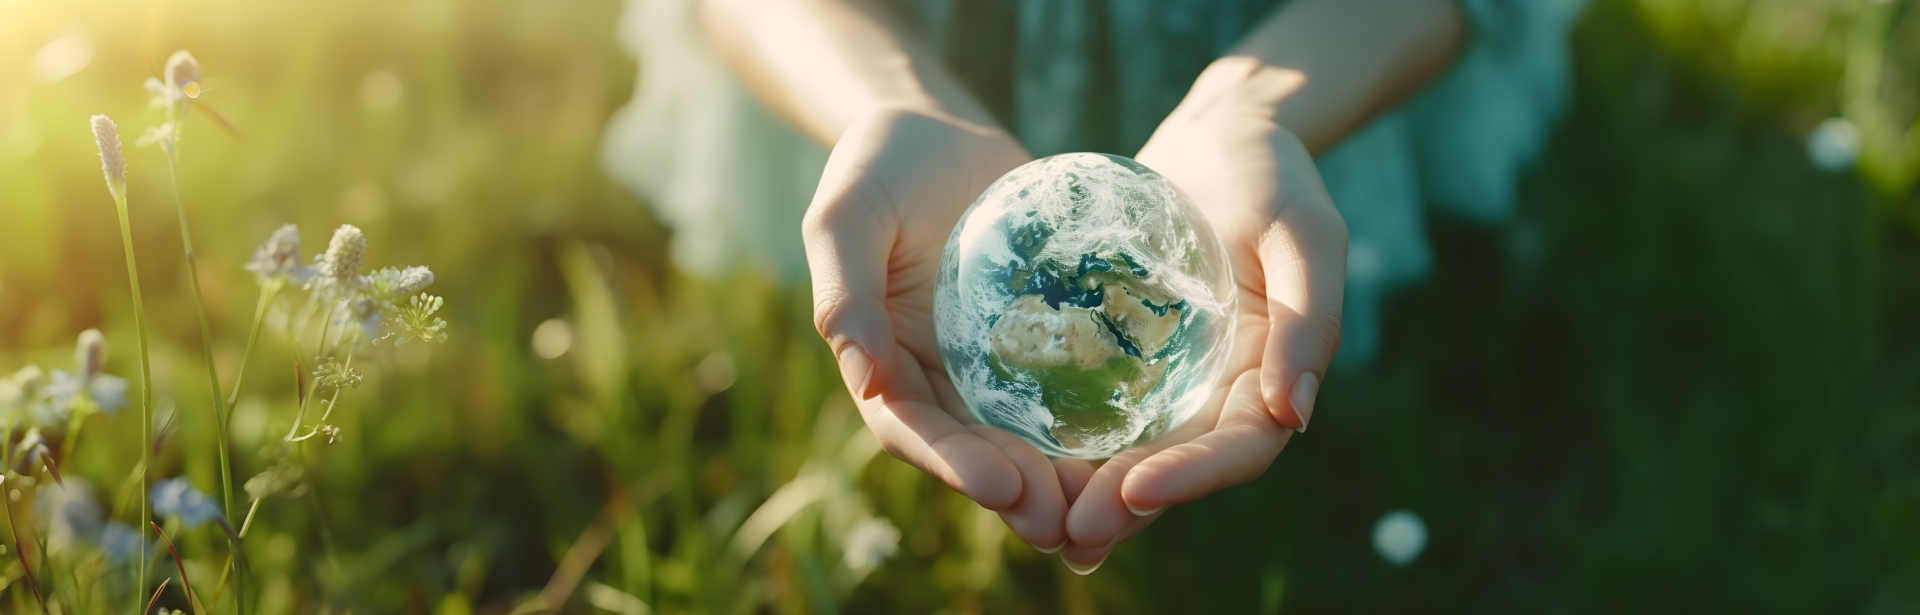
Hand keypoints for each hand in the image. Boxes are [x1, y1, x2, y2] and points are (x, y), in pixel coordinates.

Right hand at [804, 106, 1092, 550]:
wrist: (937, 130)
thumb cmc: (878, 166)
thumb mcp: (847, 214)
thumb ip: (845, 288)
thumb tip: (861, 375)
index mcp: (882, 364)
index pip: (913, 431)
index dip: (956, 466)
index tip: (1002, 488)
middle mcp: (937, 378)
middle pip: (976, 451)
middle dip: (1021, 494)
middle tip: (1068, 524)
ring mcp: (990, 365)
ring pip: (1027, 436)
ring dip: (1065, 478)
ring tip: (1112, 508)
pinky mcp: (1040, 340)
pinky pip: (1070, 388)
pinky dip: (1100, 421)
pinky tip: (1149, 441)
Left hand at [1057, 58, 1347, 571]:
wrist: (1223, 129)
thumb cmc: (1273, 171)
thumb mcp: (1304, 231)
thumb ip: (1307, 318)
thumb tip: (1295, 414)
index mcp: (1273, 369)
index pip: (1240, 443)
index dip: (1193, 476)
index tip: (1135, 491)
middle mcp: (1223, 384)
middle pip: (1179, 464)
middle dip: (1127, 505)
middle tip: (1073, 534)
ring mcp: (1174, 372)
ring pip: (1133, 449)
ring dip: (1091, 493)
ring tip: (1039, 526)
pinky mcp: (1127, 350)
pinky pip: (1097, 405)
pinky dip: (1065, 442)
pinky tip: (1017, 467)